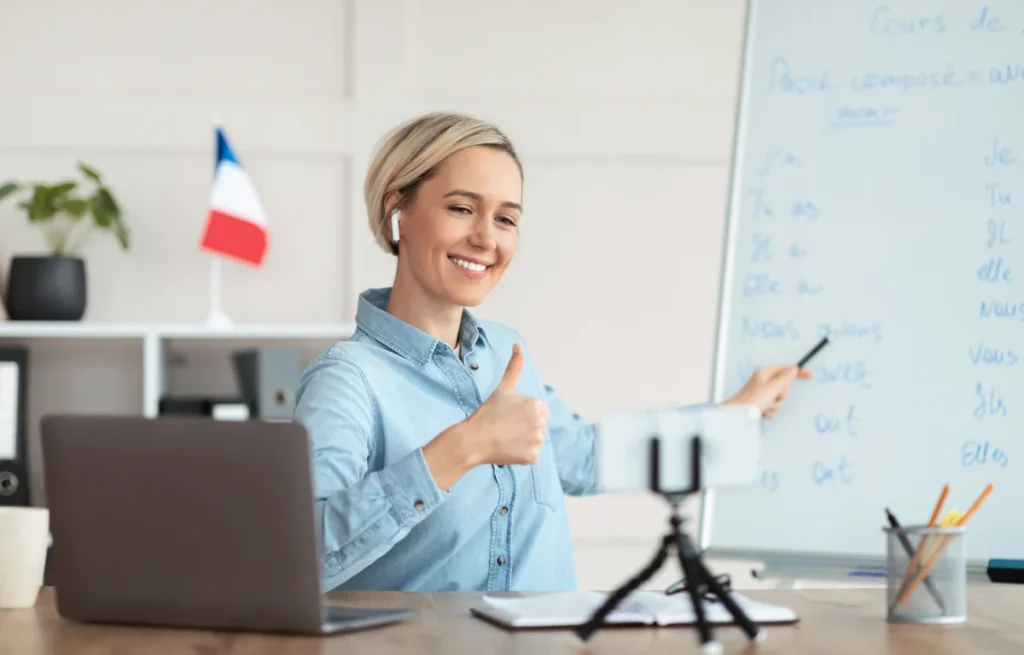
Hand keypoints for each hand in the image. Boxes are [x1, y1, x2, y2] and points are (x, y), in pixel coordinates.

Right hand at [464, 344, 549, 465]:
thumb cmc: (487, 413)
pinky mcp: (533, 457)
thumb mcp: (503, 388)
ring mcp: (537, 441)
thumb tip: (518, 345)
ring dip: (524, 441)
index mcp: (536, 404)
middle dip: (525, 427)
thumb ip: (514, 367)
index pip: (538, 411)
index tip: (508, 416)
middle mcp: (541, 422)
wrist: (473, 440)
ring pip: (535, 440)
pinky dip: (522, 455)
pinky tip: (508, 449)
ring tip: (506, 438)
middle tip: (505, 427)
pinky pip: (532, 456)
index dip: (522, 414)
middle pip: (538, 426)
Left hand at [723, 365, 811, 418]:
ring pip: (779, 399)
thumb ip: (785, 378)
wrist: (737, 416)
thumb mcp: (772, 388)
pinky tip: (762, 412)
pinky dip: (770, 412)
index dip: (798, 372)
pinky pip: (773, 408)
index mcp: (765, 374)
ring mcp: (762, 394)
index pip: (785, 369)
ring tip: (765, 406)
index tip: (810, 375)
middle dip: (781, 395)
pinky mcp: (760, 405)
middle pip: (784, 387)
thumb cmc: (752, 400)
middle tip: (773, 397)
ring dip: (775, 405)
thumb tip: (793, 369)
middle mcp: (763, 383)